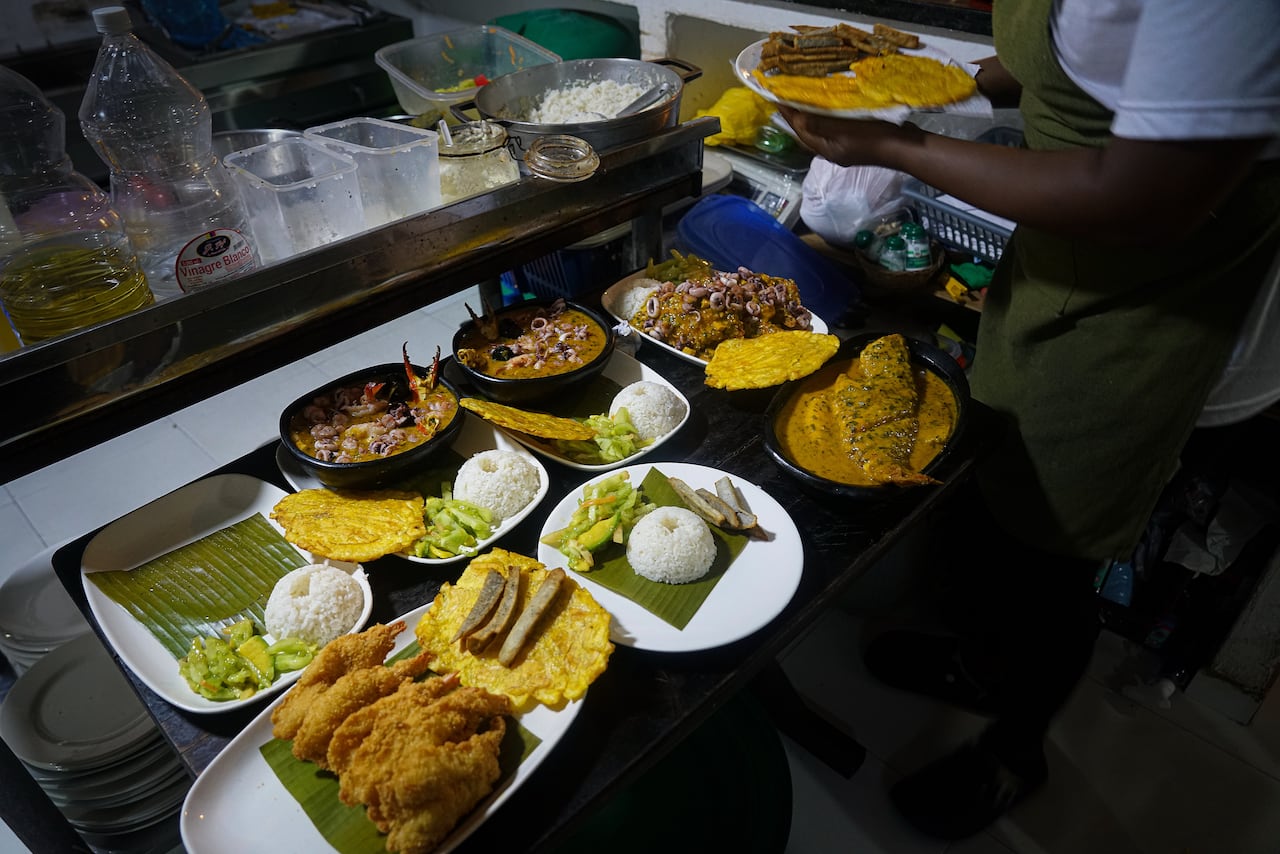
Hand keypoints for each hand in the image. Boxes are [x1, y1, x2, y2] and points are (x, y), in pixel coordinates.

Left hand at [776, 105, 918, 167]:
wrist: (904, 147)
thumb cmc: (874, 137)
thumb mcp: (844, 129)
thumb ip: (820, 124)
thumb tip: (798, 118)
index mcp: (826, 149)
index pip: (800, 130)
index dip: (788, 114)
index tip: (775, 96)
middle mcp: (831, 149)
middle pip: (808, 131)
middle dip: (796, 115)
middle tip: (785, 95)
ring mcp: (844, 146)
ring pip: (820, 128)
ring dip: (810, 114)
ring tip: (801, 98)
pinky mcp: (856, 139)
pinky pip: (834, 126)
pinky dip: (826, 115)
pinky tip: (827, 105)